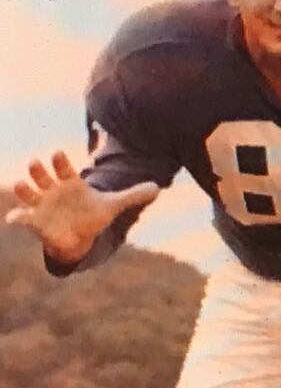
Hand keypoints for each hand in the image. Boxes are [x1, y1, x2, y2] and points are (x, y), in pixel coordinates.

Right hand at [6, 150, 158, 264]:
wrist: (79, 234)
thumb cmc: (92, 214)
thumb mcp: (113, 205)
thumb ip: (133, 195)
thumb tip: (158, 187)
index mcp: (70, 183)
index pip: (64, 168)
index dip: (60, 161)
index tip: (57, 153)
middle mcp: (53, 190)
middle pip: (43, 176)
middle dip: (38, 169)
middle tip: (35, 162)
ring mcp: (42, 205)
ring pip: (29, 193)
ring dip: (24, 189)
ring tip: (22, 184)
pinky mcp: (35, 220)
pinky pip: (22, 217)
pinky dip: (16, 217)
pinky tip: (12, 218)